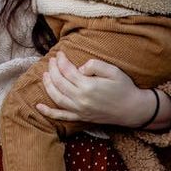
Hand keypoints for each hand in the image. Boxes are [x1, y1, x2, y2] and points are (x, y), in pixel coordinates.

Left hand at [37, 51, 166, 128]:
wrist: (132, 109)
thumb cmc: (124, 87)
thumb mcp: (113, 70)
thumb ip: (95, 65)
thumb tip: (79, 68)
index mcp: (88, 86)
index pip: (67, 71)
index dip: (61, 60)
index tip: (60, 53)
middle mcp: (81, 99)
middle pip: (59, 82)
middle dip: (52, 69)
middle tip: (52, 60)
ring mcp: (79, 110)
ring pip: (56, 97)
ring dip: (48, 85)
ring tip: (44, 74)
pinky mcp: (81, 118)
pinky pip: (61, 116)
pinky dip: (49, 112)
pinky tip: (38, 106)